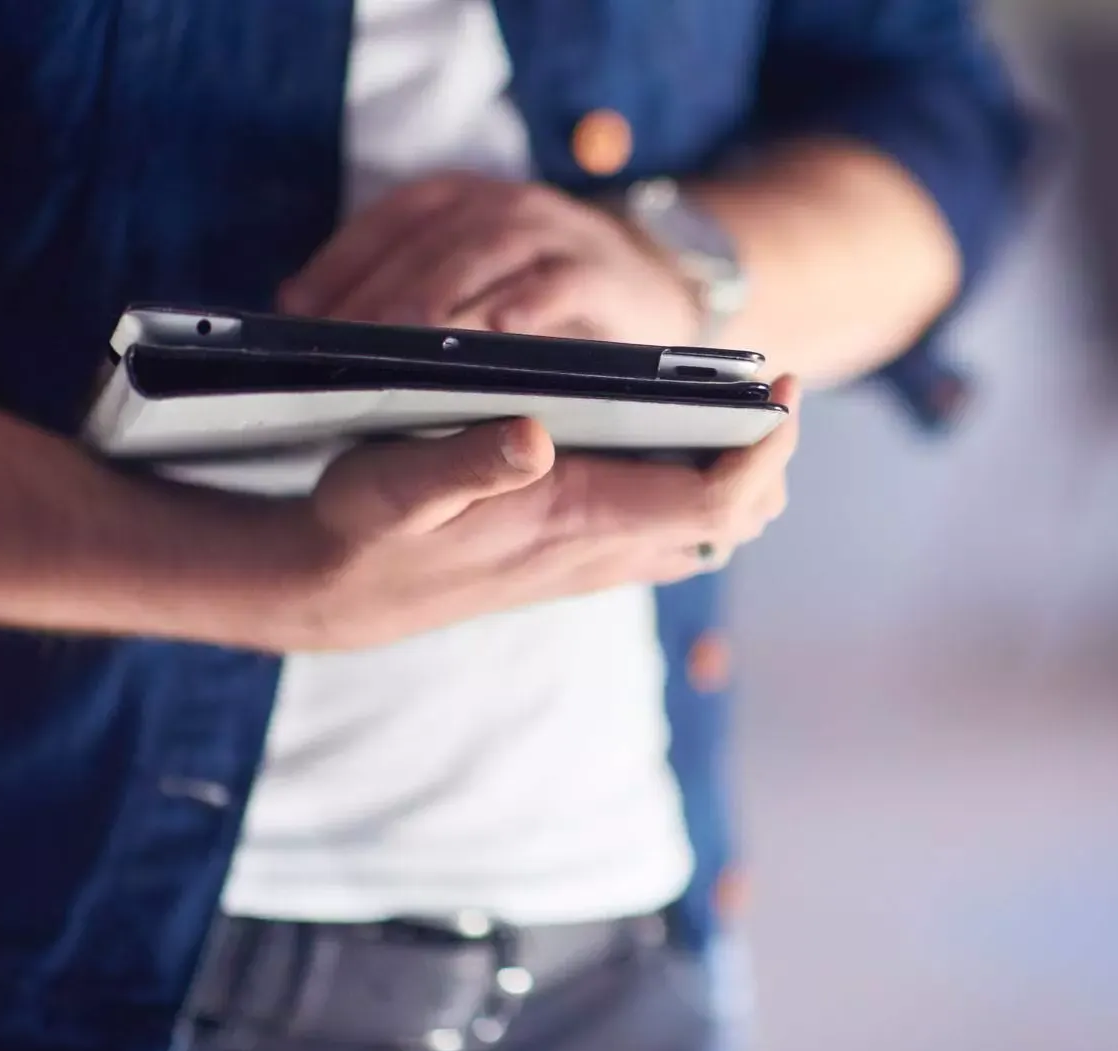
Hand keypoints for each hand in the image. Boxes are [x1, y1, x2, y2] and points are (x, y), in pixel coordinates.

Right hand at [277, 376, 799, 650]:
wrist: (337, 591)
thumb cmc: (364, 528)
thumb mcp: (392, 486)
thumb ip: (462, 463)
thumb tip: (533, 436)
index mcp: (577, 523)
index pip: (712, 504)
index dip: (760, 452)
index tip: (779, 392)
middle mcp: (604, 550)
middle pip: (735, 521)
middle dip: (769, 461)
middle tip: (771, 394)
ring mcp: (598, 559)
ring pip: (710, 531)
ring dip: (743, 477)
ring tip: (744, 410)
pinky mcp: (583, 555)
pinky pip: (675, 531)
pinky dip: (703, 489)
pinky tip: (686, 440)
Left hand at [278, 172, 700, 344]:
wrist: (654, 292)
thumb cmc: (544, 299)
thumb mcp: (475, 282)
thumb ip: (406, 288)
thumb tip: (305, 312)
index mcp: (466, 201)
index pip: (392, 218)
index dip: (342, 259)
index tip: (298, 309)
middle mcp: (507, 206)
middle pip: (432, 240)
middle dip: (381, 293)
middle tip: (343, 343)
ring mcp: (557, 234)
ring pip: (488, 254)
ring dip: (442, 297)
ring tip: (404, 341)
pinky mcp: (603, 273)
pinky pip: (559, 283)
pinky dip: (528, 304)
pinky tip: (497, 331)